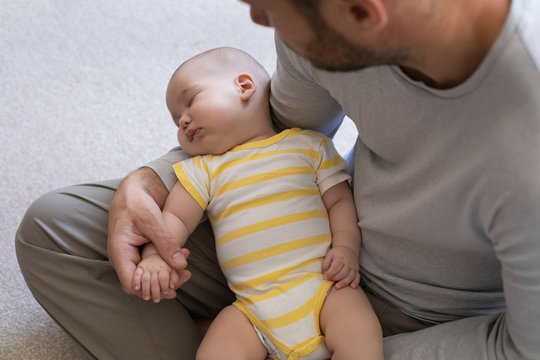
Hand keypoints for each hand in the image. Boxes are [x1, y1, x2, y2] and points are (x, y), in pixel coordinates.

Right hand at [107, 168, 190, 297]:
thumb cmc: (138, 201)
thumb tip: (180, 265)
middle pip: (142, 284)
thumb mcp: (152, 220)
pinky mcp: (139, 252)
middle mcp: (123, 258)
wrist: (135, 189)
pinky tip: (181, 259)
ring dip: (167, 275)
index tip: (173, 284)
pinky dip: (166, 266)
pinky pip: (151, 266)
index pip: (132, 284)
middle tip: (186, 276)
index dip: (152, 289)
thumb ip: (165, 242)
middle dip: (164, 284)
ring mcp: (130, 256)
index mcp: (120, 252)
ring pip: (148, 276)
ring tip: (186, 269)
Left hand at [322, 245, 359, 289]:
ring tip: (337, 287)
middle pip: (343, 272)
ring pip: (350, 276)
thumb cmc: (337, 254)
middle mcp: (348, 263)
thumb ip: (326, 263)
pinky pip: (357, 277)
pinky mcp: (356, 271)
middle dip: (335, 278)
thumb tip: (325, 272)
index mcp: (340, 258)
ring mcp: (353, 268)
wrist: (348, 250)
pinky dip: (356, 282)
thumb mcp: (329, 255)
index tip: (325, 277)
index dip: (330, 273)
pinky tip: (352, 286)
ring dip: (344, 282)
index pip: (336, 267)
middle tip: (329, 281)